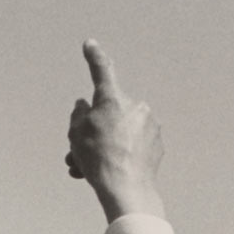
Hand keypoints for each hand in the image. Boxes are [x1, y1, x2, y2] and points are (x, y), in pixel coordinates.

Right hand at [65, 40, 165, 222]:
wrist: (127, 189)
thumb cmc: (99, 159)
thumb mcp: (76, 133)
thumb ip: (79, 114)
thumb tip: (86, 106)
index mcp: (113, 99)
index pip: (102, 71)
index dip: (94, 56)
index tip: (90, 44)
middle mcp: (135, 107)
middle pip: (108, 115)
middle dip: (93, 131)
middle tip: (78, 152)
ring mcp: (149, 126)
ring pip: (119, 132)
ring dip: (104, 146)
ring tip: (87, 167)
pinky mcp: (157, 144)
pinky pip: (133, 145)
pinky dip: (121, 154)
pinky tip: (110, 172)